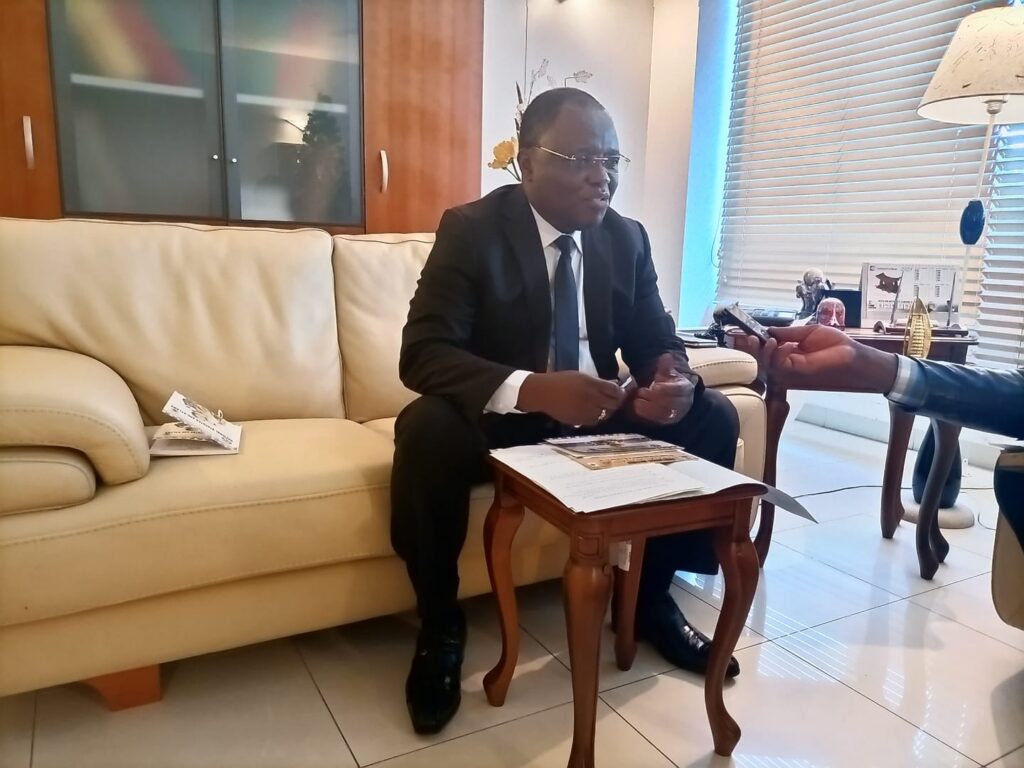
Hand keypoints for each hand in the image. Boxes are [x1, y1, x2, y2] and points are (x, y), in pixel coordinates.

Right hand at [516, 371, 626, 426]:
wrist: (543, 393)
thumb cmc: (561, 381)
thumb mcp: (581, 376)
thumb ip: (598, 382)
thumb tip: (614, 385)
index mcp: (592, 384)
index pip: (615, 391)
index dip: (621, 392)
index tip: (621, 392)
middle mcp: (591, 398)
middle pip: (613, 404)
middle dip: (616, 402)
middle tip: (615, 400)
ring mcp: (585, 411)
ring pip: (605, 415)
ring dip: (607, 411)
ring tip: (604, 407)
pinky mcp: (579, 421)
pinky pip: (595, 421)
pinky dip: (597, 418)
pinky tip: (594, 413)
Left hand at [631, 356, 694, 424]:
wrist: (678, 398)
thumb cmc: (671, 383)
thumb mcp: (669, 373)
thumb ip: (666, 366)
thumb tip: (666, 356)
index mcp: (685, 388)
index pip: (677, 390)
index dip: (665, 388)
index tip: (655, 385)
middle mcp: (683, 403)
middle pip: (669, 403)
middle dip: (653, 398)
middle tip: (641, 392)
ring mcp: (676, 414)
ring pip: (663, 413)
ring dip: (648, 407)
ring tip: (638, 399)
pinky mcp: (667, 422)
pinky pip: (657, 420)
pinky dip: (646, 414)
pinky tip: (638, 407)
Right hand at [759, 325, 898, 392]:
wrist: (851, 354)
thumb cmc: (834, 342)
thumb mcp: (808, 331)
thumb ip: (788, 332)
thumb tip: (769, 330)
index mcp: (789, 348)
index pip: (767, 346)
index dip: (757, 340)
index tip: (748, 332)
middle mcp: (786, 359)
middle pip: (762, 357)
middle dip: (754, 348)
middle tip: (750, 337)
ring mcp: (790, 367)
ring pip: (767, 363)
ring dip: (764, 351)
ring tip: (769, 341)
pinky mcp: (796, 371)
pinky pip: (779, 366)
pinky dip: (777, 356)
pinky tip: (783, 346)